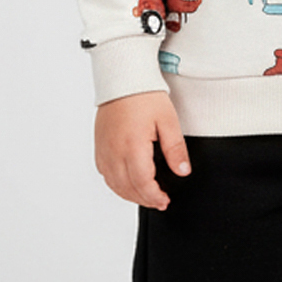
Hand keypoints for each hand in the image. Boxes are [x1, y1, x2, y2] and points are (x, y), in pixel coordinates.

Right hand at [94, 91, 190, 209]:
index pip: (142, 183)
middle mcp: (114, 151)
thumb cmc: (145, 96)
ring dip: (130, 194)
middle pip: (127, 187)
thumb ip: (175, 149)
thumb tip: (182, 171)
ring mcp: (104, 149)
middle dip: (144, 199)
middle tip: (159, 202)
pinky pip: (105, 173)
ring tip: (146, 196)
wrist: (123, 79)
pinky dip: (117, 184)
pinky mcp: (99, 146)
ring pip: (114, 184)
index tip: (164, 201)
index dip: (154, 196)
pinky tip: (128, 183)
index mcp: (133, 146)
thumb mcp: (168, 121)